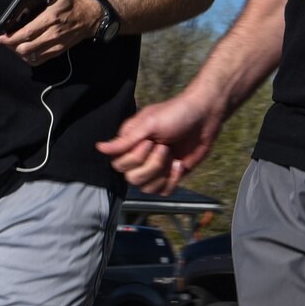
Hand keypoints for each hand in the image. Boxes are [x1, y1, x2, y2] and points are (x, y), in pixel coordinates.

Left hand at [0, 0, 100, 65]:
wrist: (89, 18)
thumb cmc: (70, 4)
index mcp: (50, 18)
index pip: (27, 32)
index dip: (11, 37)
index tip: (0, 38)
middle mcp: (52, 34)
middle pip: (26, 47)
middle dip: (12, 46)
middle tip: (5, 40)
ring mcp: (55, 45)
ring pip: (31, 56)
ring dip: (19, 52)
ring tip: (13, 45)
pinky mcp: (57, 51)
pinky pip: (39, 60)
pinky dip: (29, 58)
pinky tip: (25, 51)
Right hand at [97, 90, 226, 194]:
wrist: (205, 117)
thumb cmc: (176, 113)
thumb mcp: (149, 123)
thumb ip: (125, 140)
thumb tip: (99, 148)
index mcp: (130, 143)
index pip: (119, 164)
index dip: (135, 158)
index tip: (150, 141)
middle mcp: (140, 157)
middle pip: (132, 179)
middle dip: (151, 166)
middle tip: (164, 147)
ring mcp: (155, 168)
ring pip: (147, 188)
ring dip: (162, 173)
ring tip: (172, 155)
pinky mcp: (170, 175)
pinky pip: (163, 192)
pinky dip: (172, 180)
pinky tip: (179, 165)